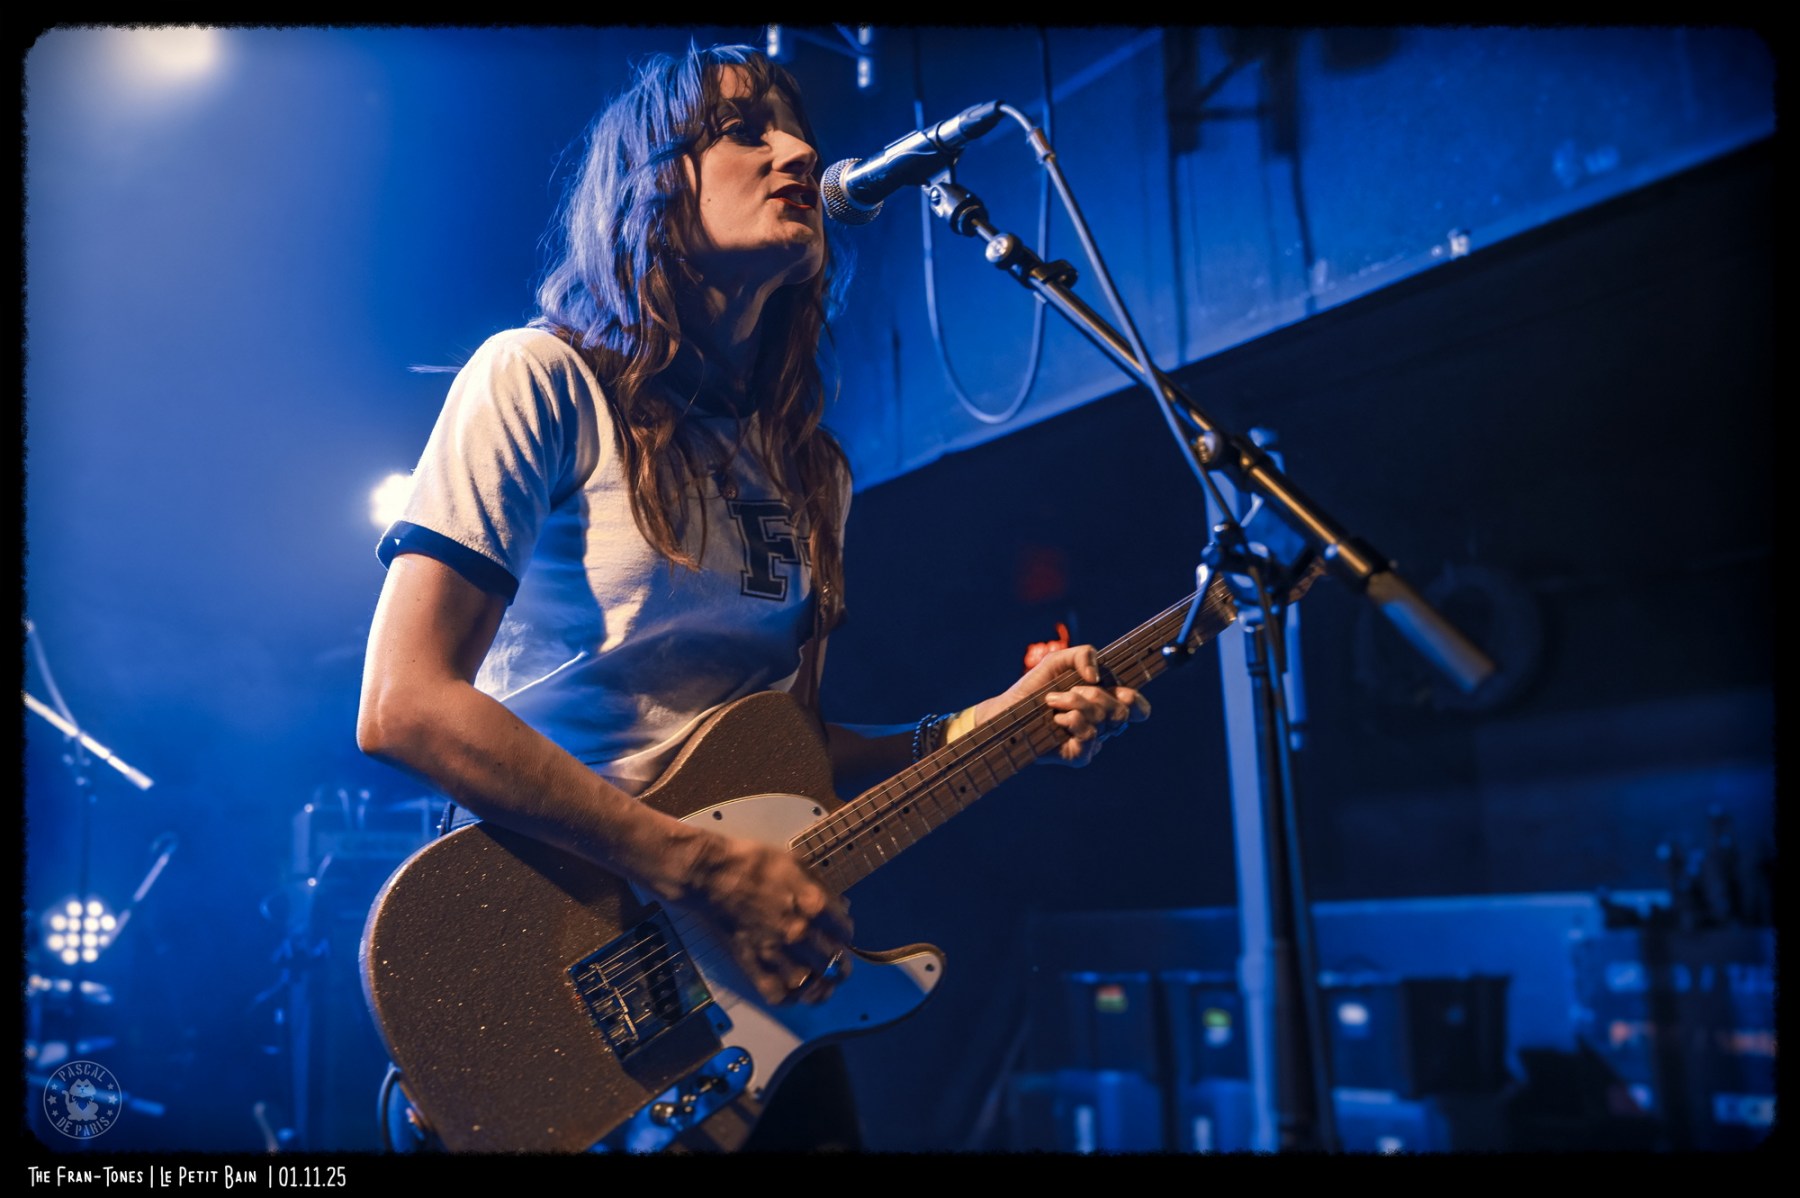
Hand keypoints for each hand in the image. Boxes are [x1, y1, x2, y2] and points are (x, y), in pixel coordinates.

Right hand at [682, 833, 853, 1005]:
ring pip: (811, 986)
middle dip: (841, 964)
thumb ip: (822, 889)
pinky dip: (790, 997)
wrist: (714, 876)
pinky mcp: (754, 965)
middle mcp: (800, 934)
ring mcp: (777, 953)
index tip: (840, 934)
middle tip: (838, 963)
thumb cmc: (756, 864)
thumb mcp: (798, 865)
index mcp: (814, 906)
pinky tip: (795, 990)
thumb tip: (842, 908)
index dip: (845, 933)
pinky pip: (778, 995)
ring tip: (822, 983)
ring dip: (821, 987)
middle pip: (835, 963)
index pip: (845, 932)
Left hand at [972, 643, 1150, 766]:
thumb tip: (1097, 677)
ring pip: (1103, 721)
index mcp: (1105, 702)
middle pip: (1121, 713)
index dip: (1135, 702)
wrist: (1008, 709)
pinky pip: (1090, 738)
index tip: (1122, 691)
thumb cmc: (1035, 687)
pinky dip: (1072, 721)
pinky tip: (1055, 719)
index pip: (1137, 708)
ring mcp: (1091, 742)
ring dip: (1075, 703)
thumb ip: (1084, 654)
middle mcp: (1102, 724)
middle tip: (1068, 692)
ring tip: (1052, 702)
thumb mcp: (1059, 660)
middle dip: (1094, 696)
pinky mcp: (1078, 755)